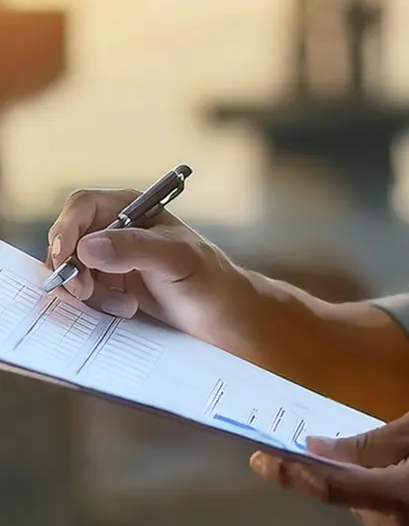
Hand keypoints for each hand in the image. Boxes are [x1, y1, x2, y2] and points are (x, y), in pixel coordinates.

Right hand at [46, 188, 248, 343]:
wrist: (225, 318)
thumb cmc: (211, 282)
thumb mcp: (176, 260)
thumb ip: (135, 249)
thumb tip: (89, 246)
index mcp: (133, 209)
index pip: (83, 207)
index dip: (67, 230)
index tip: (67, 260)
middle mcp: (119, 230)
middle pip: (69, 240)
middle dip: (72, 268)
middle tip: (84, 292)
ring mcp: (114, 259)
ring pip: (73, 269)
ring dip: (87, 291)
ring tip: (122, 304)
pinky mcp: (113, 285)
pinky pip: (84, 291)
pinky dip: (95, 303)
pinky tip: (125, 309)